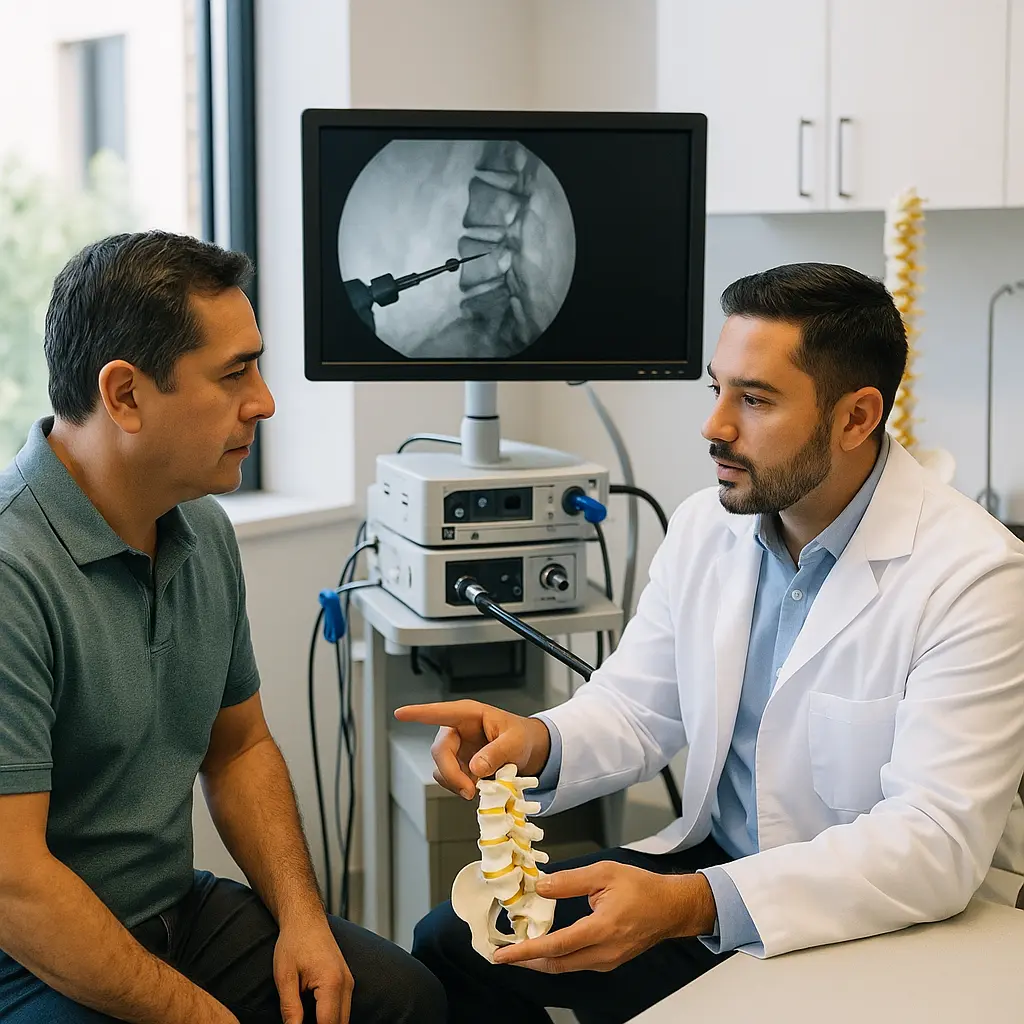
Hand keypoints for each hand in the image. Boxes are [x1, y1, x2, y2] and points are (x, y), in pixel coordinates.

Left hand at [273, 917, 352, 1023]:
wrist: (305, 918)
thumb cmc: (294, 943)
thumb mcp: (285, 978)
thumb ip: (290, 1009)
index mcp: (331, 983)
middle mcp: (346, 984)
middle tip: (302, 1023)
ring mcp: (349, 982)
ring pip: (344, 1019)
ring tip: (306, 1019)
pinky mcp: (346, 981)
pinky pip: (343, 1008)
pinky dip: (331, 1019)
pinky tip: (315, 1019)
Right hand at [393, 699, 550, 797]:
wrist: (528, 751)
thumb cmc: (521, 737)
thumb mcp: (515, 742)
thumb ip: (497, 753)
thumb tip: (475, 768)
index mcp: (468, 715)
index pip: (440, 712)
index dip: (419, 713)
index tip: (399, 713)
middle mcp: (457, 730)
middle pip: (440, 751)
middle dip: (451, 773)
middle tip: (469, 791)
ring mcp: (456, 748)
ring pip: (441, 768)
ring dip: (456, 782)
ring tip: (479, 789)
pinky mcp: (457, 764)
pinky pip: (448, 778)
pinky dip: (460, 787)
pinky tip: (477, 787)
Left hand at [491, 862, 717, 972]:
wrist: (671, 907)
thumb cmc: (642, 888)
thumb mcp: (604, 873)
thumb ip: (570, 881)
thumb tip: (540, 887)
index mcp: (602, 929)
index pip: (556, 946)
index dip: (527, 951)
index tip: (504, 954)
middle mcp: (604, 951)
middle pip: (557, 964)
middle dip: (527, 961)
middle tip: (504, 955)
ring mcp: (608, 960)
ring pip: (567, 966)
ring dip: (541, 960)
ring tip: (520, 949)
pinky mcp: (610, 960)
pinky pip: (578, 963)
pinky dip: (558, 957)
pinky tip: (547, 946)